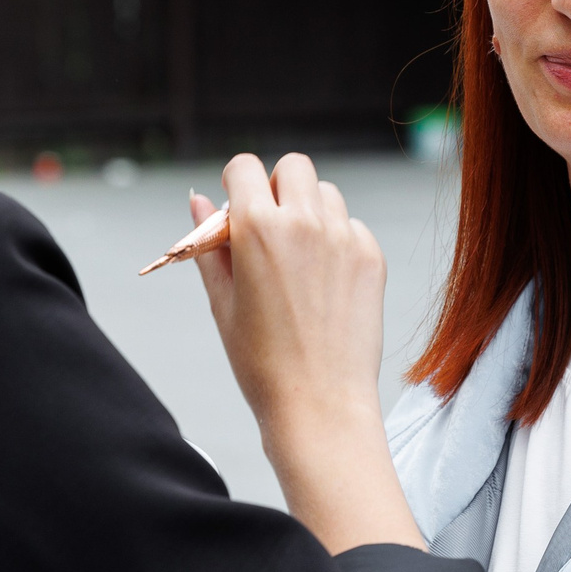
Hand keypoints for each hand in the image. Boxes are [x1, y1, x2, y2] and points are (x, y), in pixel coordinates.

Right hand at [193, 154, 422, 554]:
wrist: (319, 404)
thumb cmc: (261, 362)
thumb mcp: (222, 302)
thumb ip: (209, 246)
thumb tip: (199, 201)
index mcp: (257, 229)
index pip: (245, 167)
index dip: (237, 184)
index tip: (237, 205)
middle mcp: (304, 222)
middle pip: (293, 167)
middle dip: (278, 187)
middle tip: (271, 227)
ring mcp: (343, 238)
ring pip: (326, 193)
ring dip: (310, 210)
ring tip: (300, 259)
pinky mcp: (371, 257)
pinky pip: (352, 226)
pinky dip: (338, 241)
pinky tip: (326, 284)